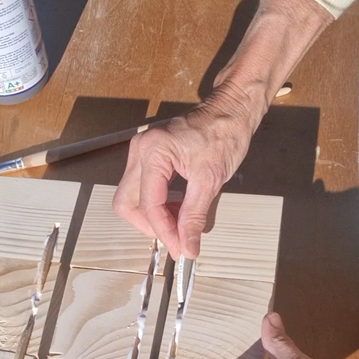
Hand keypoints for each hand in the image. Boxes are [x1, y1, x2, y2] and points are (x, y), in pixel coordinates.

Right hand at [113, 80, 260, 259]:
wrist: (231, 110)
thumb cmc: (225, 134)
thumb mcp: (210, 180)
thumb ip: (194, 216)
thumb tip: (187, 246)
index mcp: (153, 152)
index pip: (149, 204)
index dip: (164, 231)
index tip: (181, 249)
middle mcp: (140, 150)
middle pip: (127, 202)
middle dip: (149, 225)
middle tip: (175, 238)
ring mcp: (141, 151)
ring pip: (131, 197)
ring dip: (152, 216)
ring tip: (180, 223)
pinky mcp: (148, 155)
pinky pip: (142, 187)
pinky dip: (157, 203)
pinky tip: (177, 208)